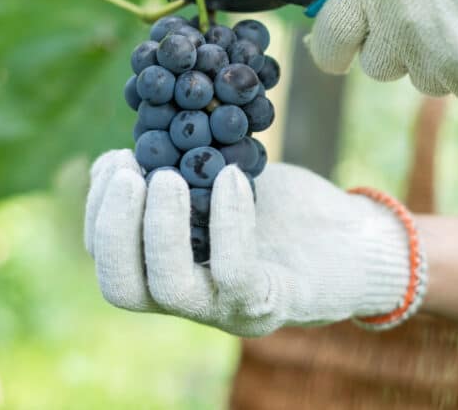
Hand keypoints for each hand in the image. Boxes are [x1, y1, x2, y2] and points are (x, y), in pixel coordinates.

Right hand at [84, 150, 420, 335]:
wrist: (356, 240)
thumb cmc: (285, 210)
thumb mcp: (222, 182)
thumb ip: (179, 173)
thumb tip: (133, 148)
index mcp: (172, 272)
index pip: (112, 262)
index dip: (100, 212)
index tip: (116, 160)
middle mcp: (193, 300)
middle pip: (122, 288)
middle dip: (113, 226)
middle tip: (130, 170)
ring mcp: (230, 309)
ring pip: (167, 288)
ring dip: (158, 225)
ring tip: (167, 175)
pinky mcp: (273, 303)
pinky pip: (234, 270)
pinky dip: (226, 220)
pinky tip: (233, 177)